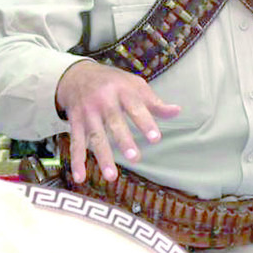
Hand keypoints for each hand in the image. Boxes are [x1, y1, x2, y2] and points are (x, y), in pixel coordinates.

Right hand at [55, 60, 179, 183]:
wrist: (77, 74)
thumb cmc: (113, 82)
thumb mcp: (134, 85)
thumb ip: (154, 102)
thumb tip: (177, 111)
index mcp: (122, 90)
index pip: (136, 107)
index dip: (145, 122)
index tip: (155, 138)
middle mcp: (103, 100)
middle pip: (114, 122)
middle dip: (124, 140)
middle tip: (135, 158)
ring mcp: (88, 112)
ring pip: (95, 136)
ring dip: (102, 157)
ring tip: (111, 177)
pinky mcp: (75, 122)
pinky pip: (76, 143)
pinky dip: (77, 161)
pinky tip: (80, 178)